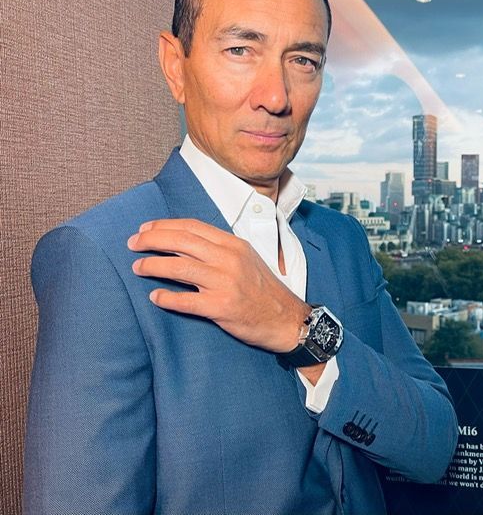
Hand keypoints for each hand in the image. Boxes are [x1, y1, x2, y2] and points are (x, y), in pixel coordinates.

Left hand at [127, 218, 310, 352]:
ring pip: (179, 267)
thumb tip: (184, 243)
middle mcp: (228, 259)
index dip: (165, 226)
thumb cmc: (263, 289)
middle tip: (133, 243)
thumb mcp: (245, 259)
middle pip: (182, 241)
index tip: (145, 228)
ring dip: (153, 265)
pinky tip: (154, 298)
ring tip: (137, 267)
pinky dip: (167, 298)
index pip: (192, 227)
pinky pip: (186, 301)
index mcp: (233, 244)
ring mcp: (225, 283)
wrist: (286, 319)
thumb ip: (219, 249)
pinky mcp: (222, 307)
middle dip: (152, 240)